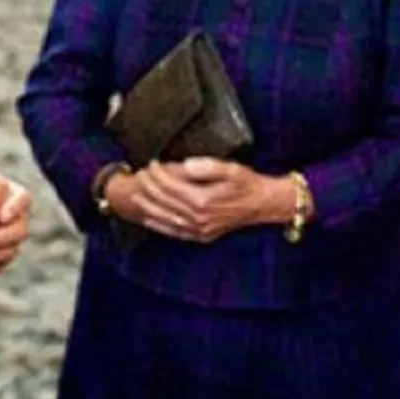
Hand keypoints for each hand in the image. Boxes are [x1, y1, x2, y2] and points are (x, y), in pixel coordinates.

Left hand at [108, 158, 290, 243]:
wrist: (262, 204)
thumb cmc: (247, 184)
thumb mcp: (230, 168)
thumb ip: (206, 166)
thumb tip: (185, 165)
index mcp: (203, 200)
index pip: (170, 185)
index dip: (157, 173)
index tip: (152, 163)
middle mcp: (198, 218)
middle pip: (164, 201)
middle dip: (149, 186)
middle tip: (141, 173)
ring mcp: (199, 229)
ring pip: (164, 218)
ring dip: (148, 205)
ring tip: (137, 194)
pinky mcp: (201, 235)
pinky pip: (174, 232)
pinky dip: (159, 225)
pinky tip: (149, 218)